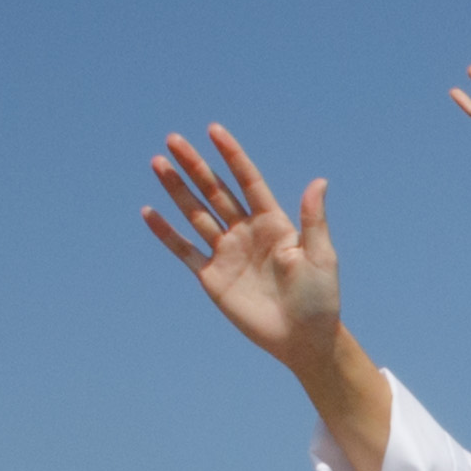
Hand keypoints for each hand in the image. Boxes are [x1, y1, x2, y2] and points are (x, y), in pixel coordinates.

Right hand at [144, 124, 342, 372]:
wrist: (303, 339)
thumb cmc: (319, 298)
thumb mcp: (321, 256)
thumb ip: (313, 219)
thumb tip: (319, 180)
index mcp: (273, 223)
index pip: (247, 181)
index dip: (231, 156)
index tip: (214, 130)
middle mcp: (246, 232)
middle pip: (215, 191)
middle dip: (195, 166)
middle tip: (173, 140)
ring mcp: (227, 252)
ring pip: (196, 213)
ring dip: (177, 190)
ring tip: (157, 163)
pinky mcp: (212, 276)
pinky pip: (184, 250)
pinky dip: (166, 233)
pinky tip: (149, 212)